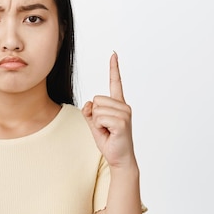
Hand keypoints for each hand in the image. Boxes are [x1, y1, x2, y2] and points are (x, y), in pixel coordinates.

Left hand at [82, 52, 136, 169]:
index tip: (113, 54)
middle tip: (105, 128)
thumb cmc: (109, 141)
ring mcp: (124, 114)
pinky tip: (110, 134)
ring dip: (98, 122)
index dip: (114, 68)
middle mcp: (124, 106)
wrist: (119, 158)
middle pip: (96, 99)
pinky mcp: (122, 122)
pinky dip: (100, 127)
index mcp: (119, 105)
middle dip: (95, 115)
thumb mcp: (94, 125)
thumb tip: (89, 103)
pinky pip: (100, 117)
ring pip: (97, 109)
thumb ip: (90, 112)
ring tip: (108, 132)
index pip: (115, 83)